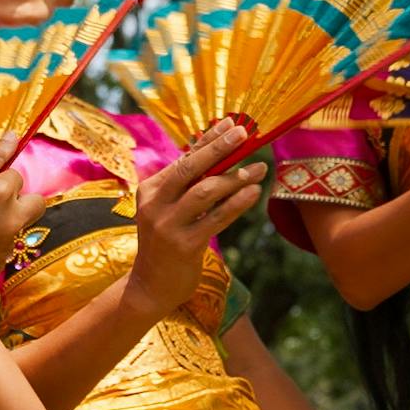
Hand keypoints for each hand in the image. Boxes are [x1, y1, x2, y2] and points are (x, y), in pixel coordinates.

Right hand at [131, 119, 266, 309]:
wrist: (150, 287)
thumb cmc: (165, 243)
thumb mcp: (168, 210)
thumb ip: (187, 185)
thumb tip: (216, 149)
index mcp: (150, 189)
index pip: (184, 158)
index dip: (208, 139)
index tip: (231, 122)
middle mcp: (155, 204)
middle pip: (190, 168)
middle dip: (219, 147)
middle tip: (244, 133)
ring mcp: (168, 225)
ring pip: (206, 192)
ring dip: (235, 177)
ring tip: (259, 168)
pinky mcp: (184, 245)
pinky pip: (216, 218)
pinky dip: (237, 203)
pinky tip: (254, 193)